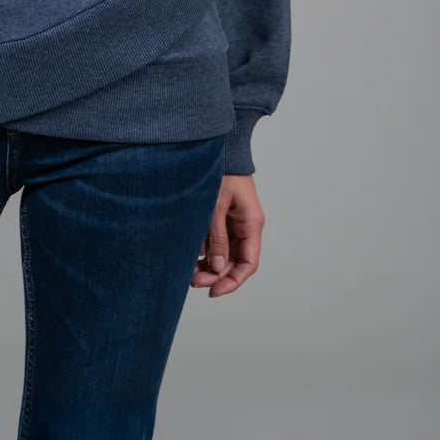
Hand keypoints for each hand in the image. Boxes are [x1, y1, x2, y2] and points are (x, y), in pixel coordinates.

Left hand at [190, 174, 264, 296]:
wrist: (222, 147)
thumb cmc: (221, 171)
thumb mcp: (215, 205)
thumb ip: (217, 237)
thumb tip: (217, 267)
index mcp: (251, 223)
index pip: (248, 263)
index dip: (232, 281)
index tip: (214, 291)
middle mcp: (245, 225)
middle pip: (235, 261)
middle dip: (215, 274)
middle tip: (193, 281)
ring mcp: (234, 221)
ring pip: (224, 252)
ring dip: (209, 264)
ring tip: (188, 271)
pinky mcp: (222, 216)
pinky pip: (217, 240)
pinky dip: (205, 249)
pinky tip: (190, 255)